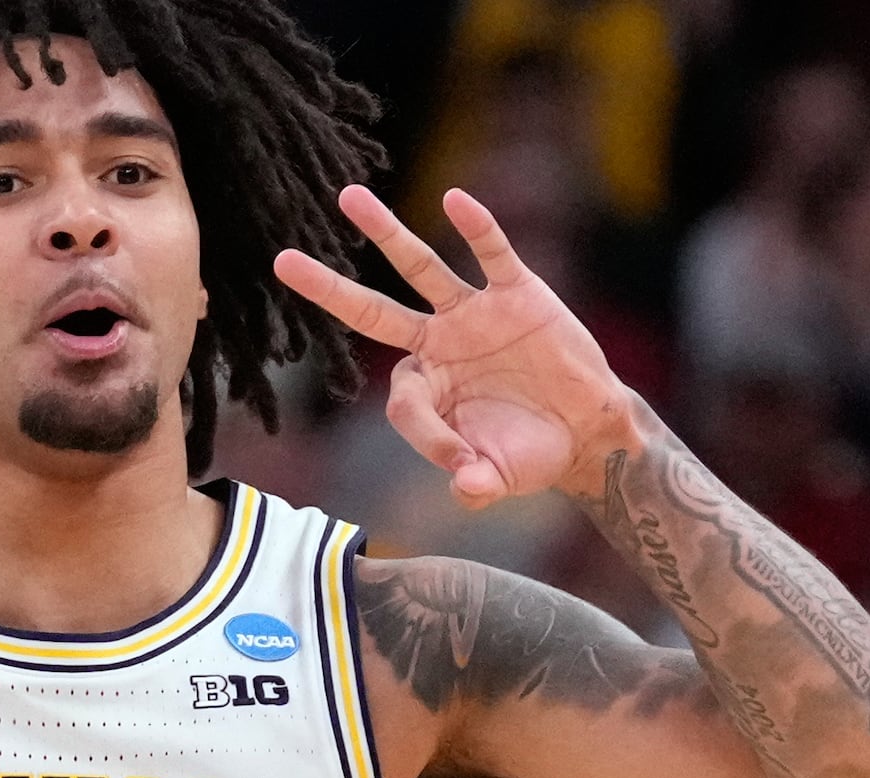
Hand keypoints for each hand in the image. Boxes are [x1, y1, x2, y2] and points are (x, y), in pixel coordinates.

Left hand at [273, 186, 637, 507]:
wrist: (587, 431)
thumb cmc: (532, 455)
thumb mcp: (499, 478)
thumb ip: (476, 485)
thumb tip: (465, 487)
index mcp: (427, 389)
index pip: (401, 398)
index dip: (427, 431)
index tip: (462, 459)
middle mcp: (439, 343)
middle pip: (372, 312)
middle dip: (329, 290)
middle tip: (283, 262)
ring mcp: (473, 314)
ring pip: (419, 268)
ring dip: (385, 234)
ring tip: (349, 198)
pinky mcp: (517, 295)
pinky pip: (492, 254)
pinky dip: (477, 229)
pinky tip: (455, 200)